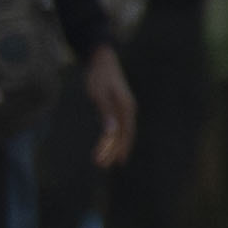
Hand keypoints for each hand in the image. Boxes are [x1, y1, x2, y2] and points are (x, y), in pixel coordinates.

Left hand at [84, 43, 136, 168]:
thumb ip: (106, 113)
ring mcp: (123, 109)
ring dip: (111, 146)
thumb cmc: (99, 77)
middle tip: (102, 166)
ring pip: (119, 132)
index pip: (124, 133)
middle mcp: (127, 110)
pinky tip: (107, 146)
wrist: (101, 61)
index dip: (119, 148)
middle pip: (123, 135)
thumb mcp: (100, 95)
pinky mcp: (116, 107)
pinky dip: (111, 137)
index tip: (114, 162)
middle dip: (113, 151)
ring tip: (103, 161)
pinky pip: (116, 126)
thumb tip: (112, 132)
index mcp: (126, 107)